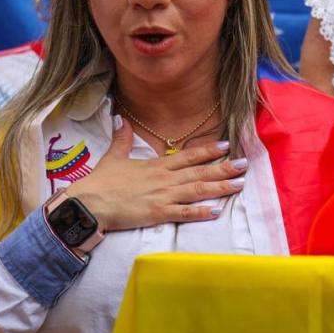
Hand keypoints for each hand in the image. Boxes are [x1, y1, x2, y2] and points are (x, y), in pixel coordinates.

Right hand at [64, 118, 246, 231]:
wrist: (88, 203)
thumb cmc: (100, 182)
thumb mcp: (113, 156)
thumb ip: (122, 139)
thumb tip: (121, 119)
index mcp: (157, 165)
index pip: (188, 156)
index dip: (208, 150)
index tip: (226, 145)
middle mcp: (164, 178)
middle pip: (200, 172)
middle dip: (224, 168)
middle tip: (245, 164)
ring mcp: (163, 196)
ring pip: (198, 190)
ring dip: (220, 187)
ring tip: (239, 184)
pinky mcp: (158, 213)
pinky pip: (184, 213)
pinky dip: (202, 212)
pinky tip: (217, 210)